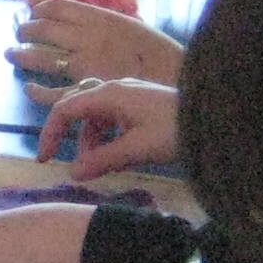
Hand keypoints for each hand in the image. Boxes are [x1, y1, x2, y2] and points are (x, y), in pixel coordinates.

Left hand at [11, 0, 183, 92]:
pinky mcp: (86, 91)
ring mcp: (85, 64)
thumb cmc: (161, 58)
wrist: (179, 85)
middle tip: (20, 33)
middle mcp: (88, 38)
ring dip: (21, 54)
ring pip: (40, 56)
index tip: (34, 13)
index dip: (41, 10)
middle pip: (42, 29)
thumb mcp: (134, 29)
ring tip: (13, 54)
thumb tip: (81, 21)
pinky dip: (36, 90)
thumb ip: (105, 25)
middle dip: (26, 30)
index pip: (59, 7)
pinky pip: (51, 92)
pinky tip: (29, 88)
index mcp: (101, 19)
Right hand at [38, 80, 180, 177]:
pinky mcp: (142, 103)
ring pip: (98, 117)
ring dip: (95, 142)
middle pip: (79, 111)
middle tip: (79, 167)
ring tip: (107, 166)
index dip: (50, 134)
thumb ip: (102, 160)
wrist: (216, 119)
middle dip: (75, 140)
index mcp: (109, 94)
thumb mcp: (137, 148)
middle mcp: (115, 89)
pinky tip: (123, 154)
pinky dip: (110, 137)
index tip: (46, 160)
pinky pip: (114, 118)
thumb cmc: (175, 130)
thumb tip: (72, 174)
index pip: (65, 110)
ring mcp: (130, 94)